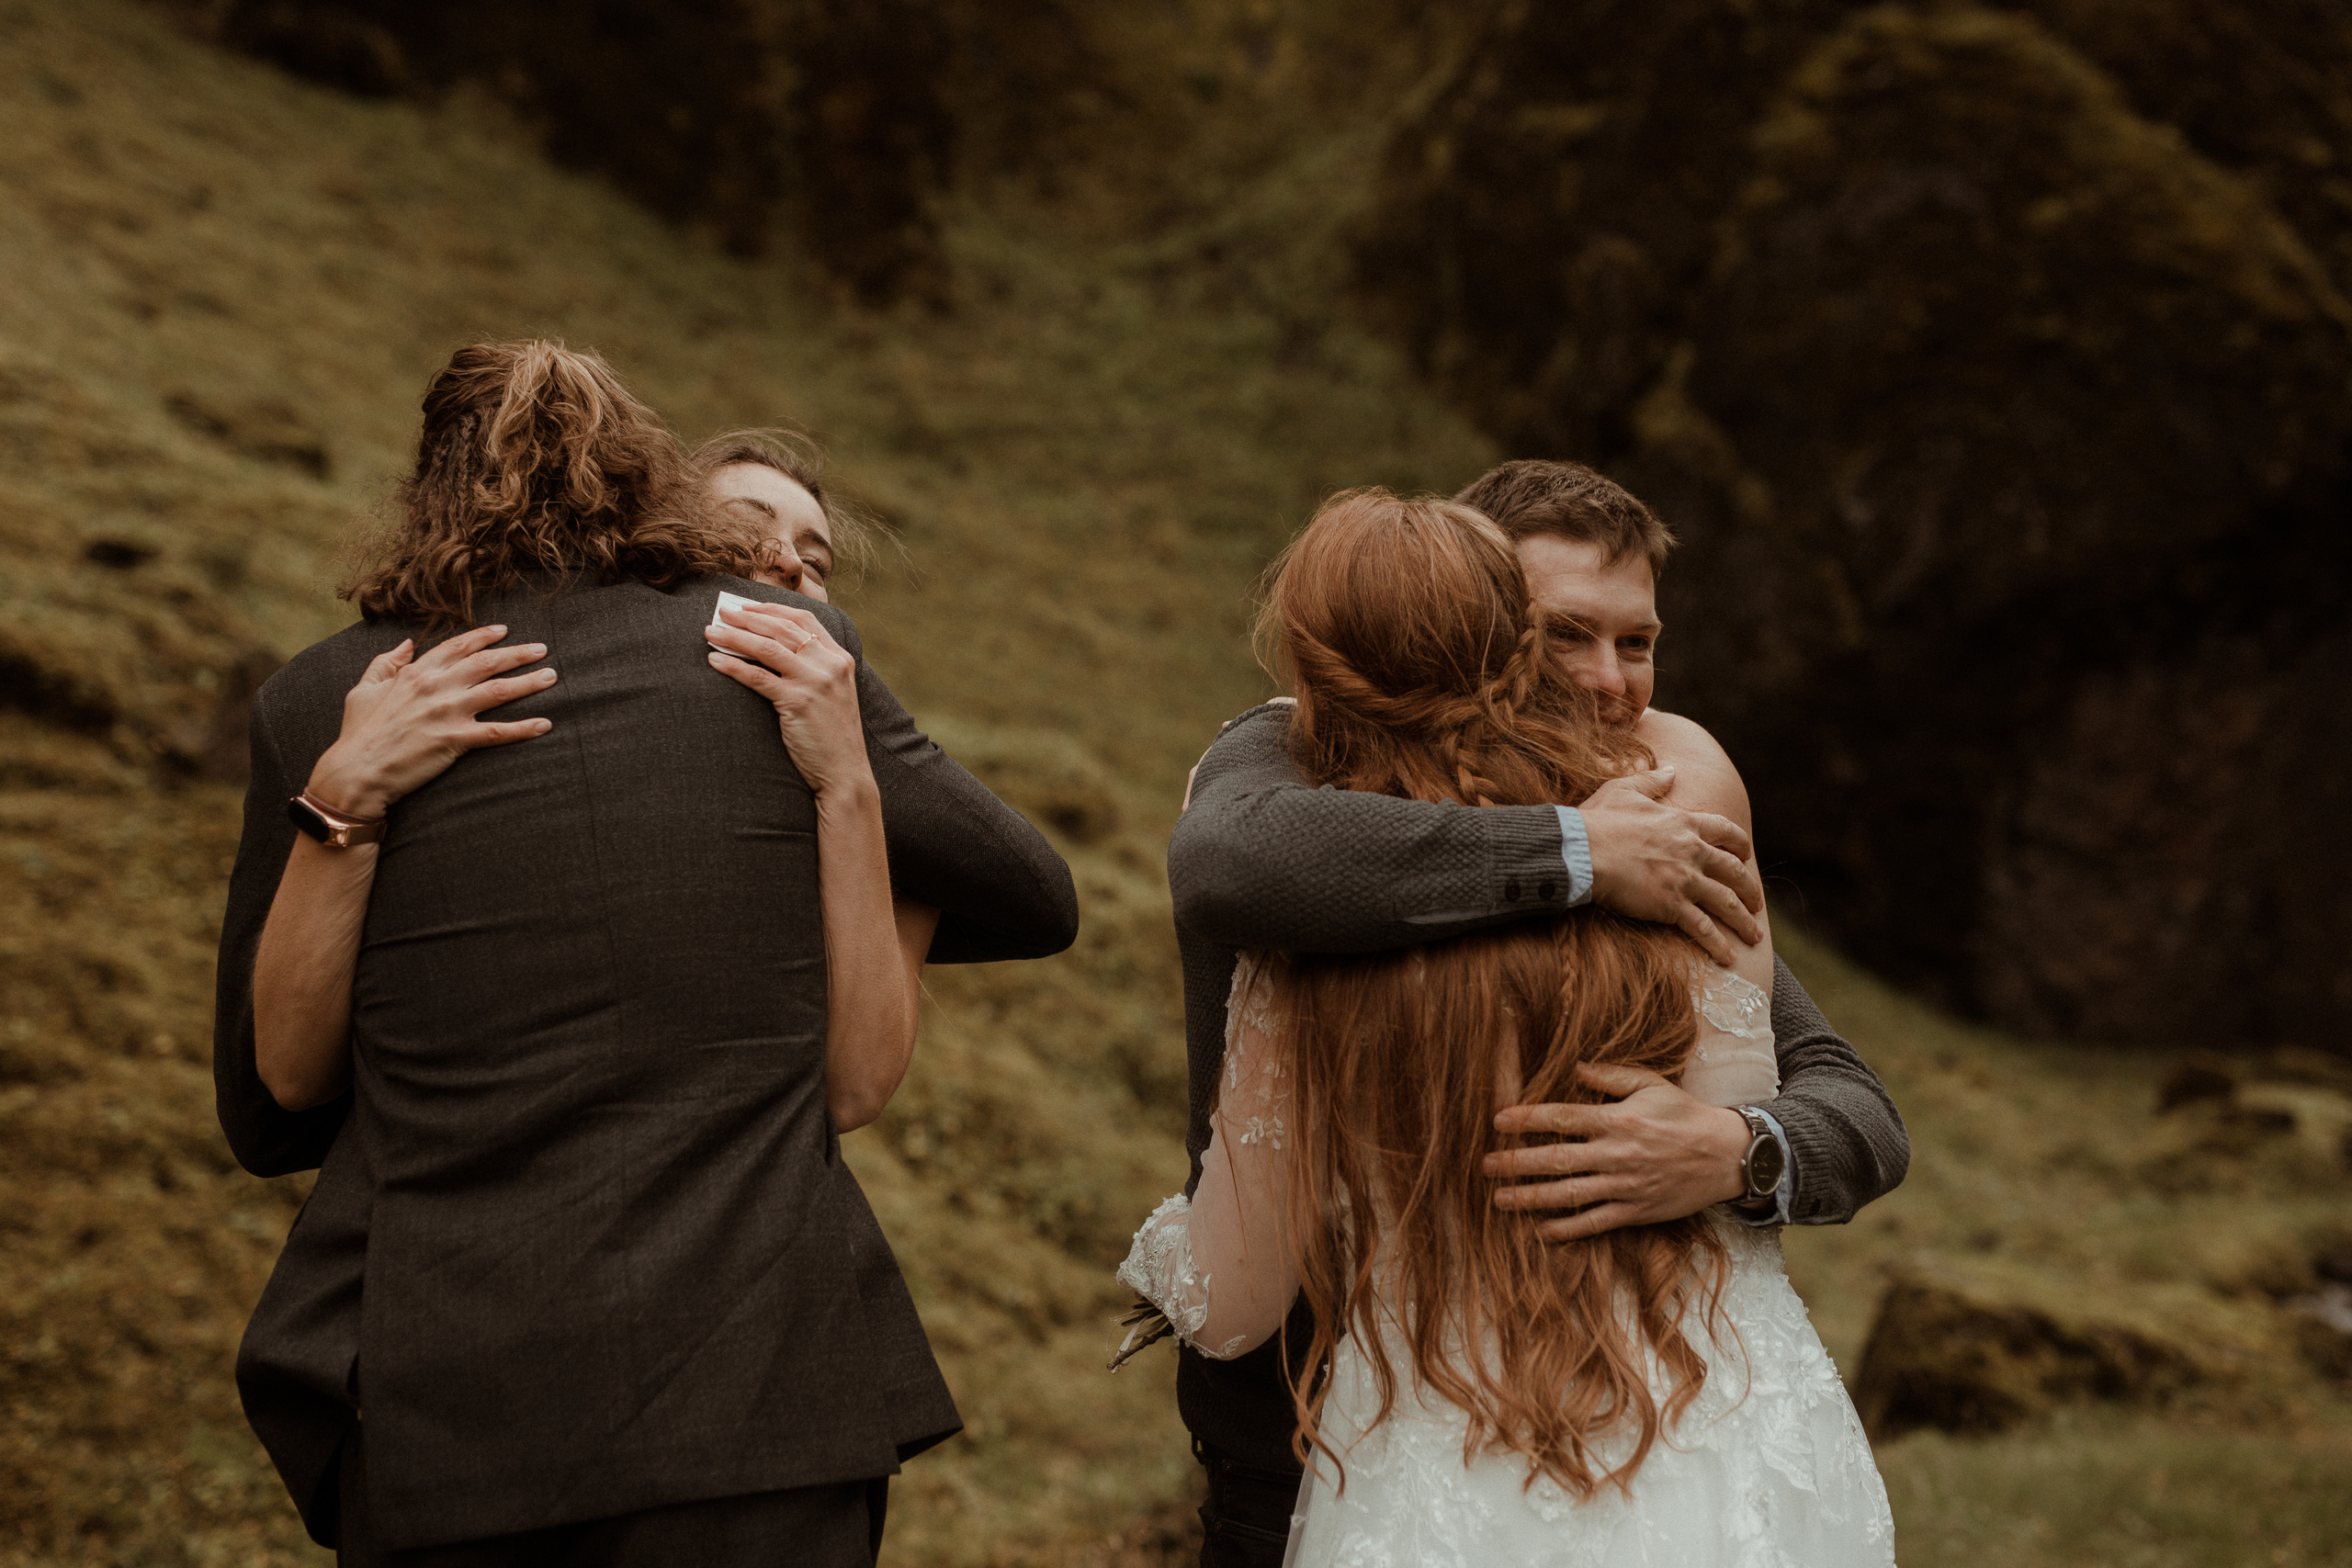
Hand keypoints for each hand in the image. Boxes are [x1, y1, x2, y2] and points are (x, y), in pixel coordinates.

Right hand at [307, 625, 555, 818]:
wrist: (356, 771)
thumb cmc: (358, 733)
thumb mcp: (363, 689)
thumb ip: (385, 662)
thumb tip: (406, 643)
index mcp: (415, 672)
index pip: (458, 646)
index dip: (484, 637)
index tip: (505, 631)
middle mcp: (435, 687)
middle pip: (486, 663)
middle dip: (518, 653)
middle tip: (542, 649)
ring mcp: (447, 713)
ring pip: (499, 691)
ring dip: (529, 682)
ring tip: (552, 677)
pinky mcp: (455, 740)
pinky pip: (498, 732)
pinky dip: (524, 728)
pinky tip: (545, 724)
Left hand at [706, 601, 870, 795]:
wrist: (845, 772)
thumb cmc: (833, 737)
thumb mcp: (833, 694)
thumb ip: (815, 669)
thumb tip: (773, 649)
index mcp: (840, 658)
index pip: (804, 620)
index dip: (772, 609)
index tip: (747, 607)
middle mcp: (830, 664)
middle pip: (782, 628)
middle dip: (747, 618)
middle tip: (720, 612)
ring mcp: (815, 682)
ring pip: (767, 648)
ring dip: (735, 636)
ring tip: (711, 633)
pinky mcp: (798, 701)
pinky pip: (758, 677)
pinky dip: (733, 666)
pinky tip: (715, 661)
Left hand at [1482, 1063, 1750, 1240]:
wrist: (1726, 1156)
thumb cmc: (1686, 1115)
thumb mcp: (1652, 1084)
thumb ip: (1611, 1076)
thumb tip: (1574, 1068)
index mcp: (1617, 1120)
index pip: (1562, 1118)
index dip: (1527, 1119)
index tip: (1497, 1121)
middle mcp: (1616, 1154)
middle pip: (1556, 1160)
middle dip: (1516, 1163)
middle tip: (1485, 1165)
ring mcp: (1625, 1186)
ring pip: (1569, 1195)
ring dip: (1530, 1198)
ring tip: (1500, 1199)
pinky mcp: (1636, 1211)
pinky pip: (1595, 1222)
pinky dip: (1567, 1229)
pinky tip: (1541, 1231)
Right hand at [1582, 768, 1762, 963]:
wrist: (1582, 851)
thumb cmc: (1598, 820)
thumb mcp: (1625, 789)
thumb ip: (1652, 780)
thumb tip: (1672, 769)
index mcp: (1684, 823)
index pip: (1726, 831)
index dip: (1740, 844)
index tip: (1747, 855)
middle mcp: (1692, 851)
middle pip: (1734, 872)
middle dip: (1750, 890)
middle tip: (1757, 904)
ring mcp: (1684, 880)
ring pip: (1726, 902)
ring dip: (1744, 921)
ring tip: (1755, 936)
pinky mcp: (1671, 906)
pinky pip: (1703, 928)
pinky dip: (1718, 944)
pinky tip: (1729, 957)